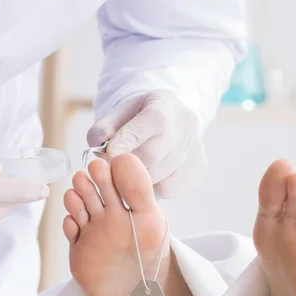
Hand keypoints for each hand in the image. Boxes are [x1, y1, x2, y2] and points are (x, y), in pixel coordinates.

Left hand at [87, 90, 207, 197]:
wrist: (171, 116)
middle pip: (153, 155)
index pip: (150, 123)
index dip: (127, 140)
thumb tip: (96, 144)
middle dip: (127, 165)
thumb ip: (106, 126)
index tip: (107, 153)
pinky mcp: (199, 168)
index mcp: (166, 106)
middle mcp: (186, 126)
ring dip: (137, 179)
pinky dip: (152, 188)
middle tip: (111, 166)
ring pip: (160, 176)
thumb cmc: (141, 115)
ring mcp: (196, 149)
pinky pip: (169, 189)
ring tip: (128, 171)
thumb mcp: (121, 111)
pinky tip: (146, 176)